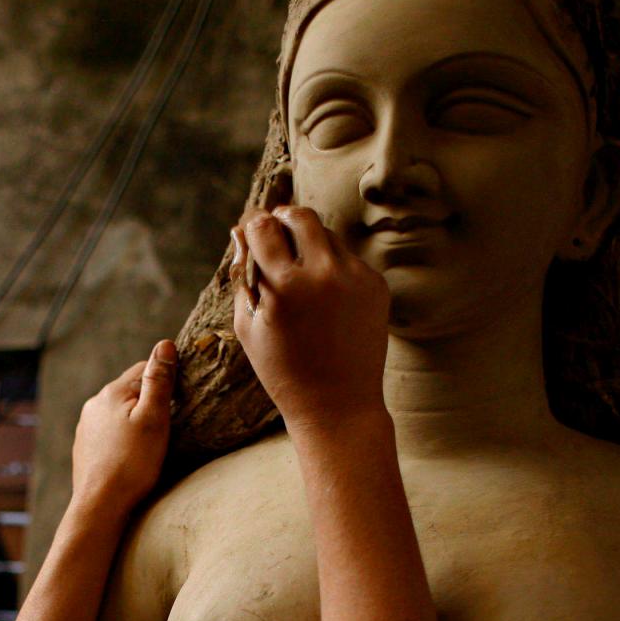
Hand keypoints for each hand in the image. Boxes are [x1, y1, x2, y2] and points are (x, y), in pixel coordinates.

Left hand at [70, 341, 173, 515]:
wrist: (101, 504)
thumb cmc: (132, 463)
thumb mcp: (154, 418)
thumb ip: (158, 381)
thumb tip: (165, 345)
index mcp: (112, 392)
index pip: (144, 368)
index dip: (166, 377)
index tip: (184, 394)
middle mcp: (94, 404)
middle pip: (130, 390)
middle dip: (149, 399)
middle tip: (171, 420)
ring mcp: (86, 426)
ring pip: (118, 412)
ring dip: (135, 418)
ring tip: (152, 440)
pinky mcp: (84, 447)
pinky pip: (108, 432)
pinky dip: (122, 436)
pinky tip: (132, 454)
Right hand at [230, 206, 388, 426]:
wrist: (338, 404)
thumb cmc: (283, 370)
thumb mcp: (249, 325)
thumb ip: (243, 276)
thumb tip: (243, 233)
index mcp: (285, 286)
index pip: (264, 226)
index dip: (253, 224)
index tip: (251, 229)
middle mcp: (324, 274)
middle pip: (301, 216)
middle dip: (284, 218)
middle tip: (276, 230)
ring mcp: (356, 278)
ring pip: (328, 235)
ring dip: (310, 243)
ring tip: (300, 273)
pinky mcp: (376, 286)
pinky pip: (348, 260)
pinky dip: (333, 268)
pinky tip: (326, 299)